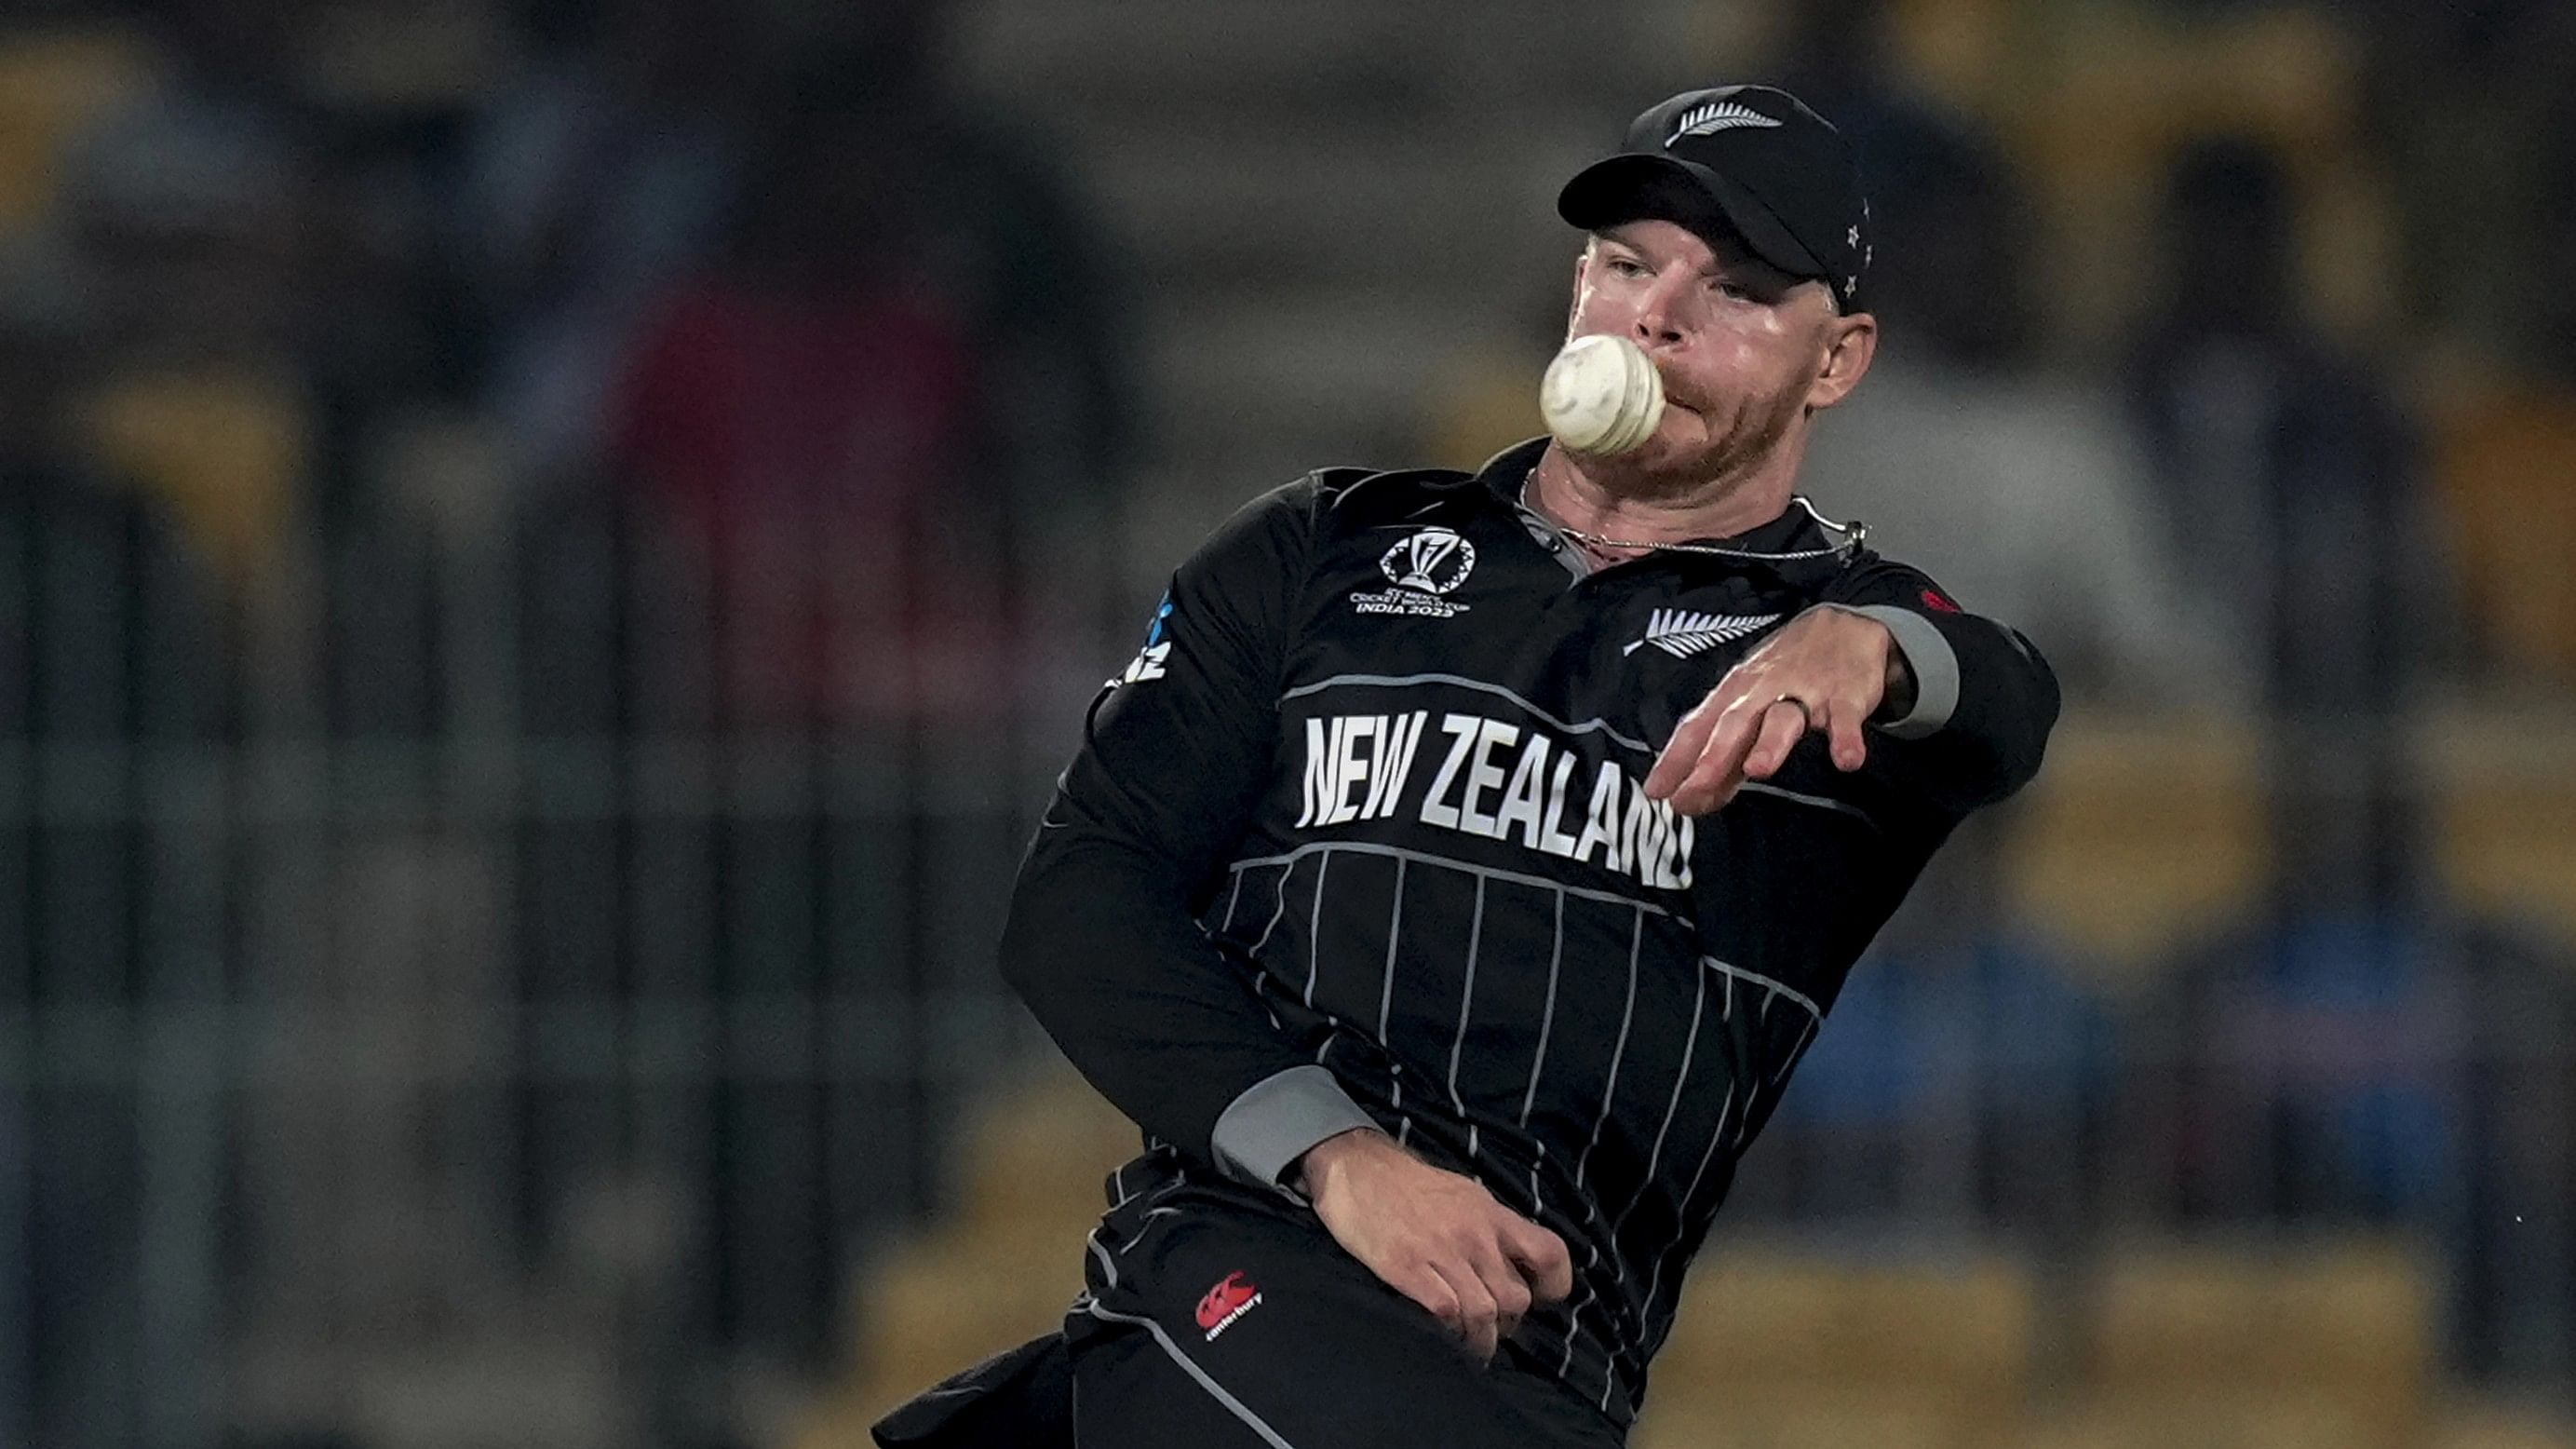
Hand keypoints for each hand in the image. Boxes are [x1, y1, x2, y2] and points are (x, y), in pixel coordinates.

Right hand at [1295, 1128, 1573, 1362]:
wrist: (1357, 1168)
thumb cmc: (1411, 1185)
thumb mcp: (1465, 1195)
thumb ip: (1491, 1227)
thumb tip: (1513, 1264)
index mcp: (1493, 1214)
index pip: (1549, 1252)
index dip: (1554, 1285)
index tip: (1539, 1300)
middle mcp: (1475, 1234)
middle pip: (1516, 1298)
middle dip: (1508, 1324)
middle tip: (1492, 1329)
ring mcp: (1442, 1252)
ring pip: (1484, 1313)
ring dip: (1480, 1339)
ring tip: (1468, 1345)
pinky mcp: (1407, 1268)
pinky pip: (1446, 1311)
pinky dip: (1450, 1330)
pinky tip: (1442, 1331)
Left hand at [1643, 606, 1905, 814]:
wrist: (1843, 628)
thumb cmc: (1784, 674)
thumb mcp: (1747, 702)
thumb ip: (1723, 750)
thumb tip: (1691, 795)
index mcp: (1733, 695)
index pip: (1698, 728)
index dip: (1675, 759)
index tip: (1656, 792)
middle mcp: (1762, 692)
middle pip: (1733, 725)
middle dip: (1711, 758)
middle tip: (1692, 790)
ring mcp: (1804, 692)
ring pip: (1783, 719)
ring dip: (1770, 743)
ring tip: (1758, 770)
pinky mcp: (1845, 696)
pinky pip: (1845, 719)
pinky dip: (1846, 739)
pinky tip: (1846, 761)